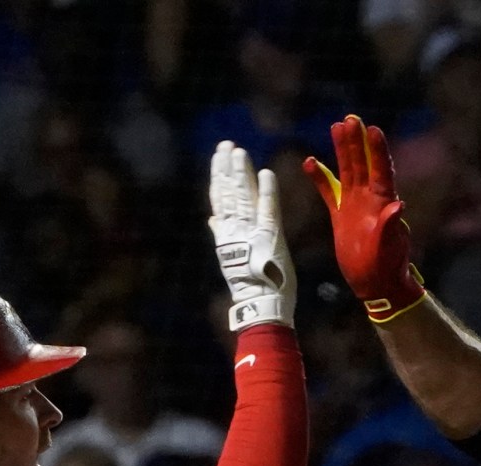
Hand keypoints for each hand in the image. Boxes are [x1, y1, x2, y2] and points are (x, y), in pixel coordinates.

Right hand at [209, 141, 296, 330]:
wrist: (261, 306)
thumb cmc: (252, 285)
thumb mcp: (233, 258)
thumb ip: (222, 235)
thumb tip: (212, 219)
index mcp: (227, 234)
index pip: (221, 199)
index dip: (219, 176)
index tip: (219, 156)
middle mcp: (236, 230)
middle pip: (228, 193)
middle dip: (226, 167)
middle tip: (225, 145)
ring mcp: (251, 233)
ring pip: (242, 197)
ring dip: (240, 174)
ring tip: (238, 152)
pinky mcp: (268, 237)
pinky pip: (267, 209)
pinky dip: (267, 191)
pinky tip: (266, 173)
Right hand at [305, 114, 425, 320]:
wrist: (375, 283)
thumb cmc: (387, 266)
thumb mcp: (389, 248)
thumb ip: (391, 226)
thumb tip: (398, 206)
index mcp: (383, 203)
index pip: (381, 171)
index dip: (377, 150)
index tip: (373, 129)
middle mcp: (369, 199)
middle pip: (363, 164)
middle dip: (357, 141)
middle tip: (352, 118)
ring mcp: (354, 205)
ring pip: (347, 171)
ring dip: (342, 150)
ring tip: (337, 126)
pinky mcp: (341, 215)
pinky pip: (329, 192)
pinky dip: (320, 178)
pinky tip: (310, 162)